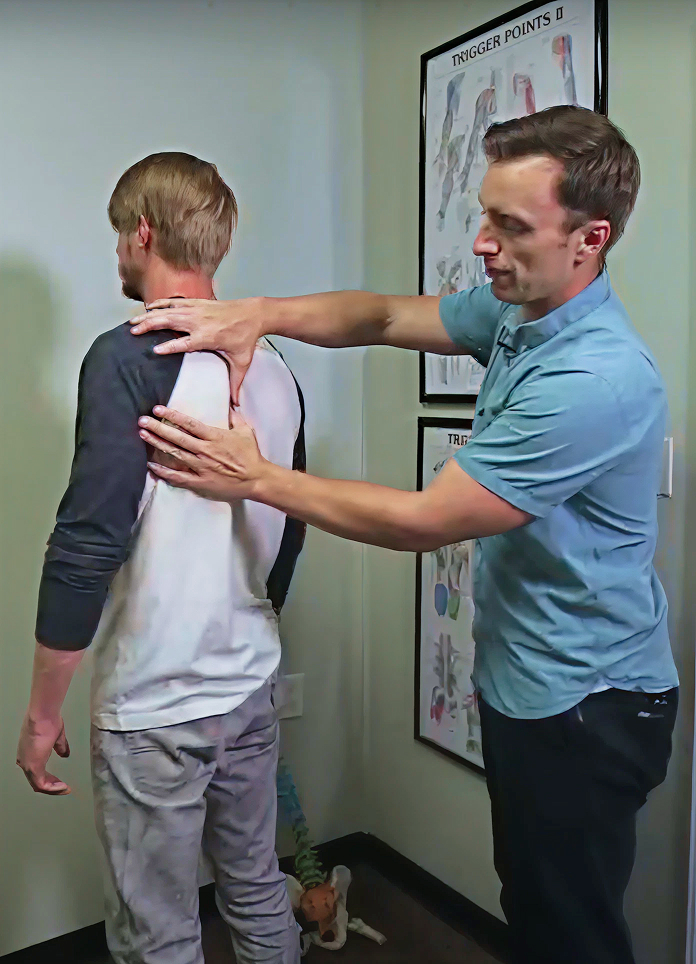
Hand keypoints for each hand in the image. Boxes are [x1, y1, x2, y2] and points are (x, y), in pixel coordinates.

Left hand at [17, 713, 70, 794]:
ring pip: (38, 785)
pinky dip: (53, 788)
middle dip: (52, 785)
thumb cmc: (47, 720)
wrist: (43, 716)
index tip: (60, 781)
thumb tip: (64, 753)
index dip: (49, 778)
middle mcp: (24, 760)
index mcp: (28, 752)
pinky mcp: (33, 767)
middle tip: (63, 787)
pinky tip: (62, 787)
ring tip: (64, 789)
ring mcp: (27, 764)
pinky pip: (41, 784)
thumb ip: (59, 747)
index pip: (36, 772)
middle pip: (36, 781)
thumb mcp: (56, 737)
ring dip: (53, 789)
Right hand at [129, 297, 264, 404]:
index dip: (169, 346)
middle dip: (150, 326)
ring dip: (149, 315)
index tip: (155, 350)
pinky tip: (148, 307)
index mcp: (208, 337)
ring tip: (133, 321)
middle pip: (169, 322)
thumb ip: (235, 383)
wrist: (254, 314)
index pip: (184, 343)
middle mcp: (199, 322)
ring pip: (168, 311)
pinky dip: (161, 304)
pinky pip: (175, 302)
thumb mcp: (242, 362)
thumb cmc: (246, 338)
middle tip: (134, 333)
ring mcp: (197, 310)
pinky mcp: (198, 303)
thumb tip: (235, 404)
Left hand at [138, 407, 267, 500]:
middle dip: (158, 428)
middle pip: (177, 437)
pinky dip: (164, 472)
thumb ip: (235, 417)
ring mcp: (201, 467)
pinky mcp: (200, 482)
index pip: (189, 424)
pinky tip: (151, 466)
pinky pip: (178, 477)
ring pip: (175, 454)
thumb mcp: (246, 431)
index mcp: (215, 437)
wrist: (256, 479)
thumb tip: (230, 405)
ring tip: (143, 435)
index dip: (173, 416)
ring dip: (157, 444)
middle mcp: (205, 451)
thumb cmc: (251, 455)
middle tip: (142, 420)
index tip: (158, 409)